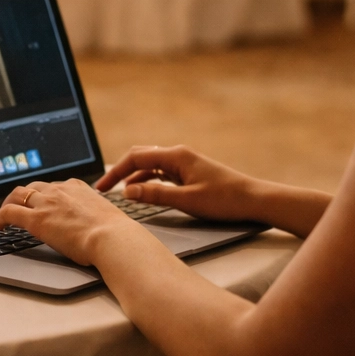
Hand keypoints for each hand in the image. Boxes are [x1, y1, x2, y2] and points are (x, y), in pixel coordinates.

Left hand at [0, 180, 132, 266]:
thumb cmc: (114, 233)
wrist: (111, 237)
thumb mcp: (104, 216)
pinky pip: (9, 213)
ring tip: (4, 216)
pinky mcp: (36, 219)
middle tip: (17, 206)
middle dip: (23, 196)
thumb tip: (94, 225)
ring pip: (17, 195)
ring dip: (8, 204)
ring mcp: (46, 203)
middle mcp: (60, 190)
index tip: (40, 202)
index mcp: (77, 187)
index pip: (53, 186)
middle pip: (33, 187)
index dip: (43, 195)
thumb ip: (93, 215)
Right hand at [95, 146, 262, 223]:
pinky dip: (148, 180)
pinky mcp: (189, 173)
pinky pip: (162, 173)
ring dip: (134, 177)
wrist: (254, 199)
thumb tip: (128, 191)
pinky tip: (142, 191)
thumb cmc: (225, 199)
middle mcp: (178, 155)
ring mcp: (184, 163)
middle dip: (120, 172)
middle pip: (140, 157)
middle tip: (104, 189)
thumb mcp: (187, 200)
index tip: (101, 188)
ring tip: (119, 193)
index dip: (115, 172)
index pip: (136, 158)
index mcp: (176, 156)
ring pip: (150, 165)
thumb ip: (156, 194)